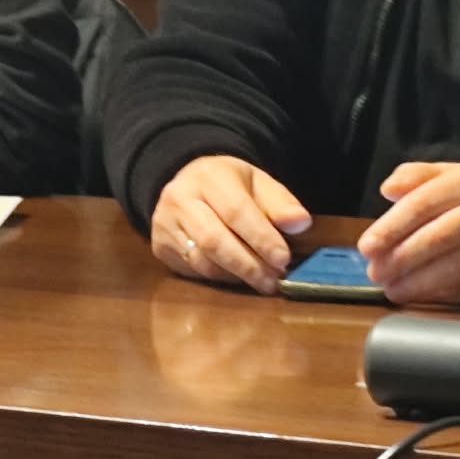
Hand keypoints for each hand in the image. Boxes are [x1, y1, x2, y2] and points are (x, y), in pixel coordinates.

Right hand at [150, 155, 312, 293]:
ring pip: (201, 260)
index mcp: (208, 176)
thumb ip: (281, 204)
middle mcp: (179, 198)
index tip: (283, 259)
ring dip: (236, 276)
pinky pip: (191, 270)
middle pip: (213, 240)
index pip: (236, 211)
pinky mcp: (159, 245)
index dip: (261, 238)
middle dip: (248, 265)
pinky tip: (238, 277)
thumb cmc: (230, 186)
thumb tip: (300, 224)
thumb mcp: (259, 184)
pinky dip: (219, 278)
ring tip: (262, 281)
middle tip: (274, 280)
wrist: (188, 183)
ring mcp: (164, 223)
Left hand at [358, 162, 459, 304]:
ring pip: (458, 265)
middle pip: (438, 237)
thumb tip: (387, 190)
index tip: (367, 248)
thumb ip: (418, 176)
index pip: (423, 204)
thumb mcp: (456, 173)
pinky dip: (448, 293)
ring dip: (421, 282)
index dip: (391, 228)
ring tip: (395, 290)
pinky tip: (427, 296)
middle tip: (376, 274)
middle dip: (401, 260)